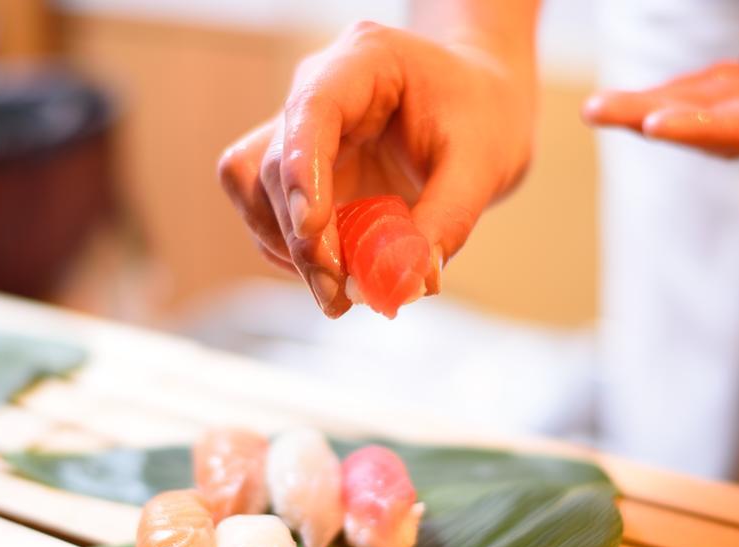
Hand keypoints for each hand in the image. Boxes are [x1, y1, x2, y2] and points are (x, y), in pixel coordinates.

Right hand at [218, 21, 534, 316]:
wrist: (478, 113)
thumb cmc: (482, 119)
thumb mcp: (483, 164)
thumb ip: (448, 219)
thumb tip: (409, 280)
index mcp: (364, 62)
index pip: (311, 110)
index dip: (302, 171)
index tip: (311, 229)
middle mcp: (318, 93)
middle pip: (274, 164)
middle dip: (301, 237)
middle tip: (339, 292)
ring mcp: (302, 135)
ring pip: (255, 191)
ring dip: (288, 249)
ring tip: (341, 292)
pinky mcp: (301, 175)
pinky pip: (272, 218)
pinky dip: (297, 255)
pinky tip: (339, 275)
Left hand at [583, 0, 738, 155]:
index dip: (705, 128)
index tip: (651, 125)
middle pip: (717, 126)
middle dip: (654, 119)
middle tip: (595, 110)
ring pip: (709, 106)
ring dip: (653, 106)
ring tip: (596, 108)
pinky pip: (721, 85)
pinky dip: (682, 88)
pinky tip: (637, 98)